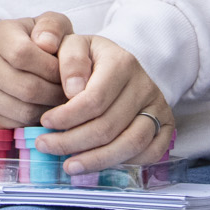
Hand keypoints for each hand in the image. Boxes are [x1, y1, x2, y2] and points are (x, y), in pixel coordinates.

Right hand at [0, 13, 72, 127]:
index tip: (65, 73)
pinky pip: (15, 126)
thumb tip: (46, 44)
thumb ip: (54, 26)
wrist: (27, 71)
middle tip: (69, 94)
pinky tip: (43, 112)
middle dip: (55, 93)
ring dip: (50, 111)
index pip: (22, 54)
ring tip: (59, 103)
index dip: (51, 68)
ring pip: (23, 110)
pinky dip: (35, 123)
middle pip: (26, 87)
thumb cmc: (46, 47)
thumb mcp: (55, 27)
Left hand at [36, 34, 175, 174]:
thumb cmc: (89, 57)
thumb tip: (73, 91)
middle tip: (46, 146)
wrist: (117, 62)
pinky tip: (98, 164)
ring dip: (96, 160)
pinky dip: (124, 163)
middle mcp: (144, 85)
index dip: (67, 116)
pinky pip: (150, 153)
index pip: (94, 99)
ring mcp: (158, 106)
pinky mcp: (165, 125)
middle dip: (73, 141)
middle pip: (109, 126)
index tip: (44, 123)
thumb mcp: (74, 45)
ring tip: (68, 165)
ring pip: (130, 144)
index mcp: (121, 63)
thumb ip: (70, 60)